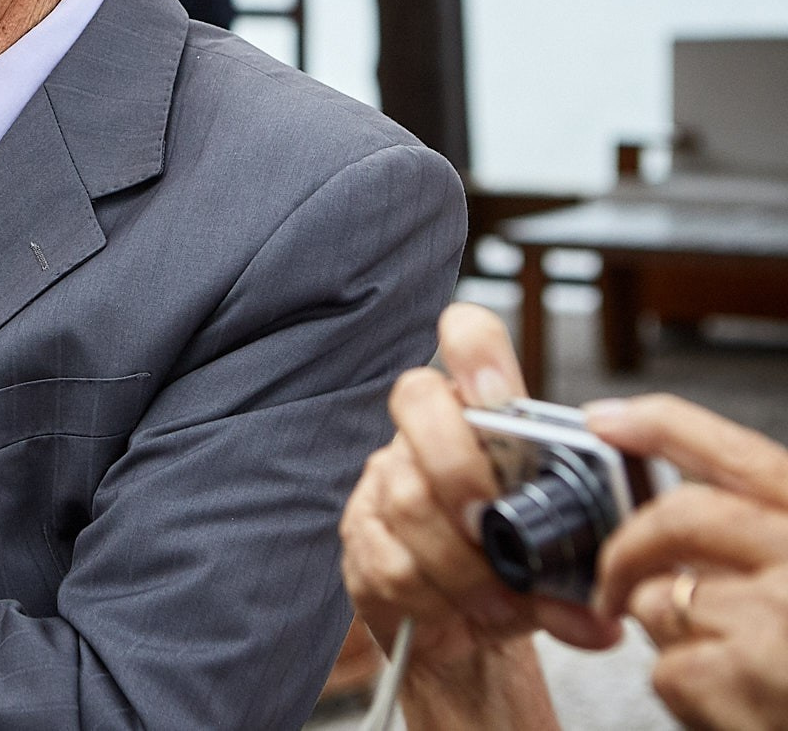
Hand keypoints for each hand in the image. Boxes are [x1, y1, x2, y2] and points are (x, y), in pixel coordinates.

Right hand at [340, 305, 617, 723]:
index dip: (474, 349)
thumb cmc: (515, 570)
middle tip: (491, 525)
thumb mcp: (558, 558)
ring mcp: (383, 480)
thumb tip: (603, 605)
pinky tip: (464, 615)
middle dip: (458, 467)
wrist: (465, 628)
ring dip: (462, 561)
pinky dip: (437, 597)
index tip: (496, 396)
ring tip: (501, 601)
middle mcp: (424, 432)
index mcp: (483, 414)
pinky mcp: (360, 536)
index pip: (466, 336)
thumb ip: (579, 569)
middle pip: (416, 399)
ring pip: (408, 496)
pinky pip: (391, 560)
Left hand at [588, 394, 787, 729]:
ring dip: (673, 635)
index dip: (664, 426)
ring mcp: (776, 624)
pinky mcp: (740, 683)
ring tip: (729, 666)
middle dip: (628, 548)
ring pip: (659, 600)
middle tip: (608, 583)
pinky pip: (669, 671)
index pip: (740, 456)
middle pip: (679, 518)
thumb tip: (667, 519)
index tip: (604, 419)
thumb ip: (760, 543)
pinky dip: (687, 693)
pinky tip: (733, 706)